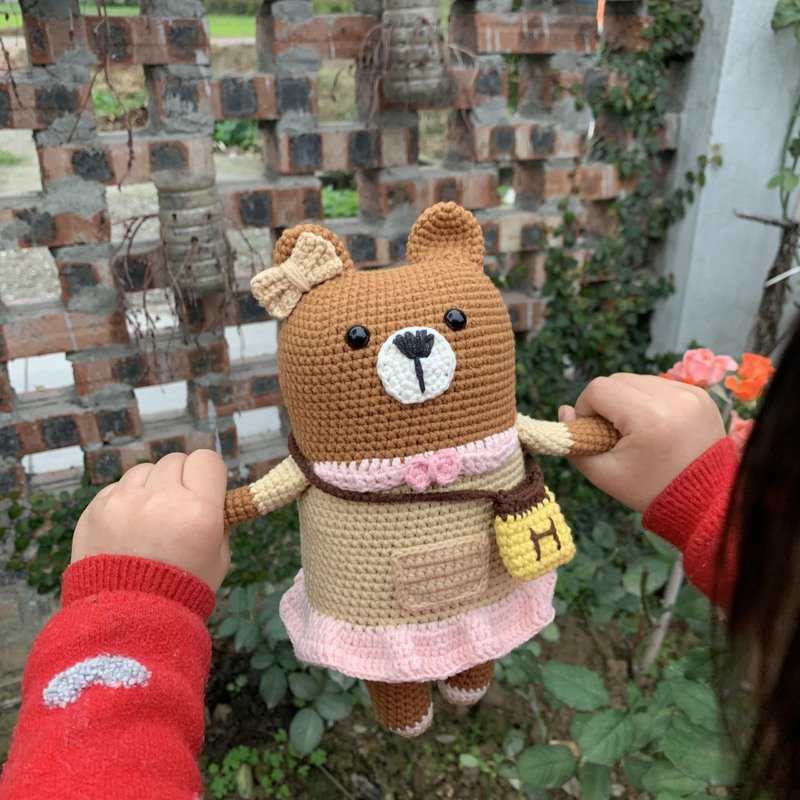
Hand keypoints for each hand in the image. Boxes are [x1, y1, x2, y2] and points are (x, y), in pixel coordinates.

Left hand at [72, 450, 229, 590]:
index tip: (205, 489)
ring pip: (143, 471)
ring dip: (150, 488)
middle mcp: (160, 498)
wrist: (127, 620)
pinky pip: (116, 489)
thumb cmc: (182, 591)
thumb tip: (213, 499)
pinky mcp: (95, 509)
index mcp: (198, 510)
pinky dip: (124, 502)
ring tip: (149, 519)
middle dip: (179, 480)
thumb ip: (218, 521)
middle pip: (174, 460)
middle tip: (177, 507)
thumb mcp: (219, 557)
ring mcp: (123, 502)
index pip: (206, 459)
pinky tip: (127, 529)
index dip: (208, 474)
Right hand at [559, 374, 725, 512]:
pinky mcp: (701, 395)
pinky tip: (656, 426)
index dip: (586, 408)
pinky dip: (650, 401)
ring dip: (628, 400)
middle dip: (607, 403)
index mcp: (649, 416)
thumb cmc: (651, 490)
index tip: (593, 432)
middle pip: (617, 380)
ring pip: (638, 381)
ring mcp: (690, 393)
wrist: (706, 502)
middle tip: (613, 433)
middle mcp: (672, 396)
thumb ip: (574, 443)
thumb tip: (564, 410)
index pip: (598, 389)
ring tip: (637, 431)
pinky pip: (660, 386)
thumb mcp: (604, 474)